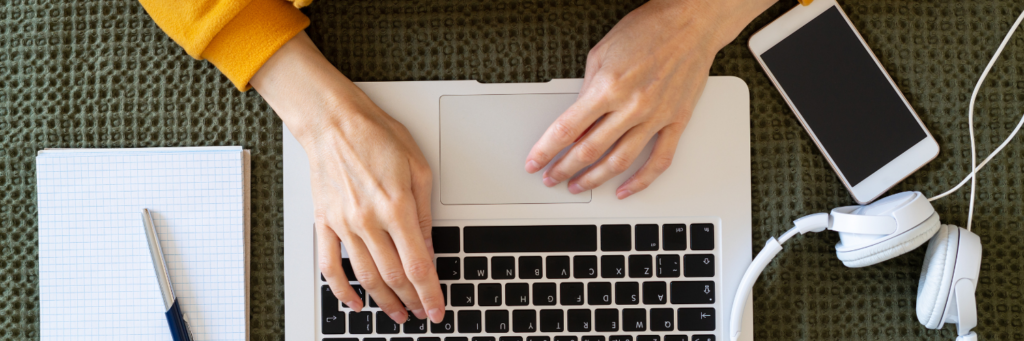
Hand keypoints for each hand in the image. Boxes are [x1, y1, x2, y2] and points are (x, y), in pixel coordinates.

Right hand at [251, 32, 444, 323]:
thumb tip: (429, 246)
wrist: (333, 122)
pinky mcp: (324, 222)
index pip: (417, 264)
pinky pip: (330, 265)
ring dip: (383, 301)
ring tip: (398, 314)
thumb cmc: (376, 136)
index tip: (436, 308)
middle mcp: (368, 220)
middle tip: (422, 313)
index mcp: (396, 206)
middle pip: (393, 276)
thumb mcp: (418, 168)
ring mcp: (343, 224)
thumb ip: (425, 213)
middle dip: (411, 301)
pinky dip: (341, 290)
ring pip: (365, 276)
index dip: (429, 293)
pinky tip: (354, 302)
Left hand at [525, 0, 775, 198]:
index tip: (535, 162)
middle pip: (588, 150)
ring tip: (579, 186)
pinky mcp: (677, 121)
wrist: (691, 22)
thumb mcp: (602, 53)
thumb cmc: (648, 30)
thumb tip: (578, 119)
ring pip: (619, 162)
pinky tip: (625, 190)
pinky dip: (640, 181)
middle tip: (551, 178)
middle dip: (564, 170)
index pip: (566, 129)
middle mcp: (632, 105)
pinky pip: (659, 161)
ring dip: (594, 179)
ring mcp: (656, 116)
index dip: (546, 151)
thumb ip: (588, 89)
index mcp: (608, 87)